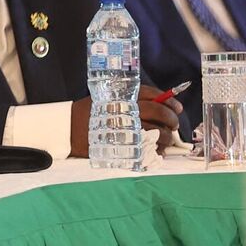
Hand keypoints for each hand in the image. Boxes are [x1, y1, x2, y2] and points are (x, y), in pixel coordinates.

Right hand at [68, 89, 185, 157]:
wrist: (68, 128)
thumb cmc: (88, 112)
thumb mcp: (106, 98)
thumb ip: (130, 99)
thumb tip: (159, 105)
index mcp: (123, 96)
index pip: (154, 95)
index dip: (170, 101)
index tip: (177, 108)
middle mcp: (126, 110)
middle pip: (159, 112)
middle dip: (171, 120)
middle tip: (174, 126)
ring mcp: (125, 128)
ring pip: (157, 132)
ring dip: (167, 137)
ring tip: (167, 140)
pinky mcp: (123, 144)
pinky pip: (148, 149)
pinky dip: (157, 151)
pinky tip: (157, 151)